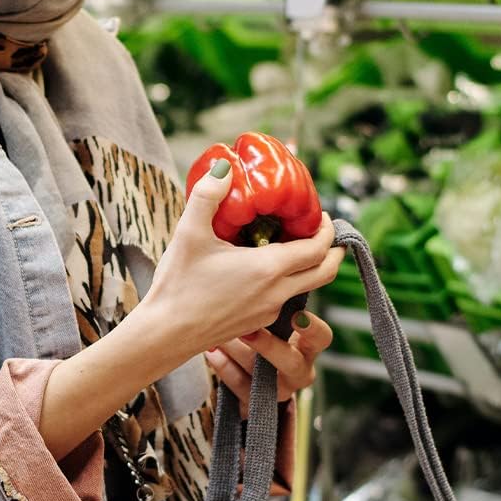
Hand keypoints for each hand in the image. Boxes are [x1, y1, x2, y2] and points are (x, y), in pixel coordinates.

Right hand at [139, 162, 344, 366]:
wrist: (165, 334)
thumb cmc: (178, 284)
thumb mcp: (189, 233)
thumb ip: (208, 196)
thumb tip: (224, 166)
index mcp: (268, 269)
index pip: (318, 248)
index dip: (327, 230)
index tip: (323, 215)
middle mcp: (277, 293)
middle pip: (325, 272)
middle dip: (334, 251)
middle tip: (327, 232)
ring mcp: (270, 311)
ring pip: (308, 287)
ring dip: (312, 266)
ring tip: (296, 244)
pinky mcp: (259, 323)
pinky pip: (287, 299)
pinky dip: (291, 281)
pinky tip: (268, 268)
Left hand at [209, 312, 333, 417]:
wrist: (254, 375)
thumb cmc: (269, 335)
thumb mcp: (278, 322)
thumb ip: (276, 304)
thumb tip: (262, 273)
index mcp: (310, 348)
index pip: (321, 337)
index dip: (312, 328)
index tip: (297, 314)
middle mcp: (299, 371)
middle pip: (290, 362)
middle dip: (267, 345)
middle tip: (248, 330)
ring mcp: (279, 391)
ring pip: (260, 373)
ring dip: (236, 350)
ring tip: (217, 333)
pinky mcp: (257, 404)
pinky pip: (240, 386)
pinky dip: (224, 367)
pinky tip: (212, 351)